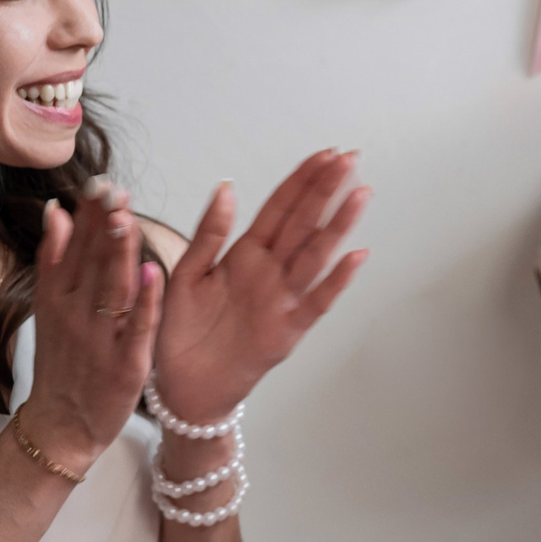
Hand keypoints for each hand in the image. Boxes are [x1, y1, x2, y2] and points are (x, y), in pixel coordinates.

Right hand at [25, 182, 163, 472]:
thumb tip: (58, 211)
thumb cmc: (62, 362)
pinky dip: (144, 301)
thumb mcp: (49, 309)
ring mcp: (101, 338)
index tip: (100, 183)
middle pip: (91, 262)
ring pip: (112, 288)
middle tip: (113, 189)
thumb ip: (55, 261)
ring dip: (118, 253)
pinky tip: (151, 273)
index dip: (87, 215)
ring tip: (125, 218)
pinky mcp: (125, 363)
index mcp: (59, 296)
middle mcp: (77, 313)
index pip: (75, 247)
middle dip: (103, 224)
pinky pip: (137, 327)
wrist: (60, 424)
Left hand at [153, 149, 369, 421]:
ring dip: (338, 225)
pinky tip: (356, 256)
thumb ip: (209, 234)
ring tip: (360, 194)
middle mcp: (270, 273)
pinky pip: (316, 301)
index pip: (279, 208)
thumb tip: (227, 187)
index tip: (324, 154)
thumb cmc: (180, 332)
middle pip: (303, 224)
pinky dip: (337, 281)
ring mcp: (282, 300)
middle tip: (351, 158)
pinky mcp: (287, 330)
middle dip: (327, 190)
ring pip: (315, 255)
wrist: (182, 387)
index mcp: (244, 254)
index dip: (301, 180)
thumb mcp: (185, 275)